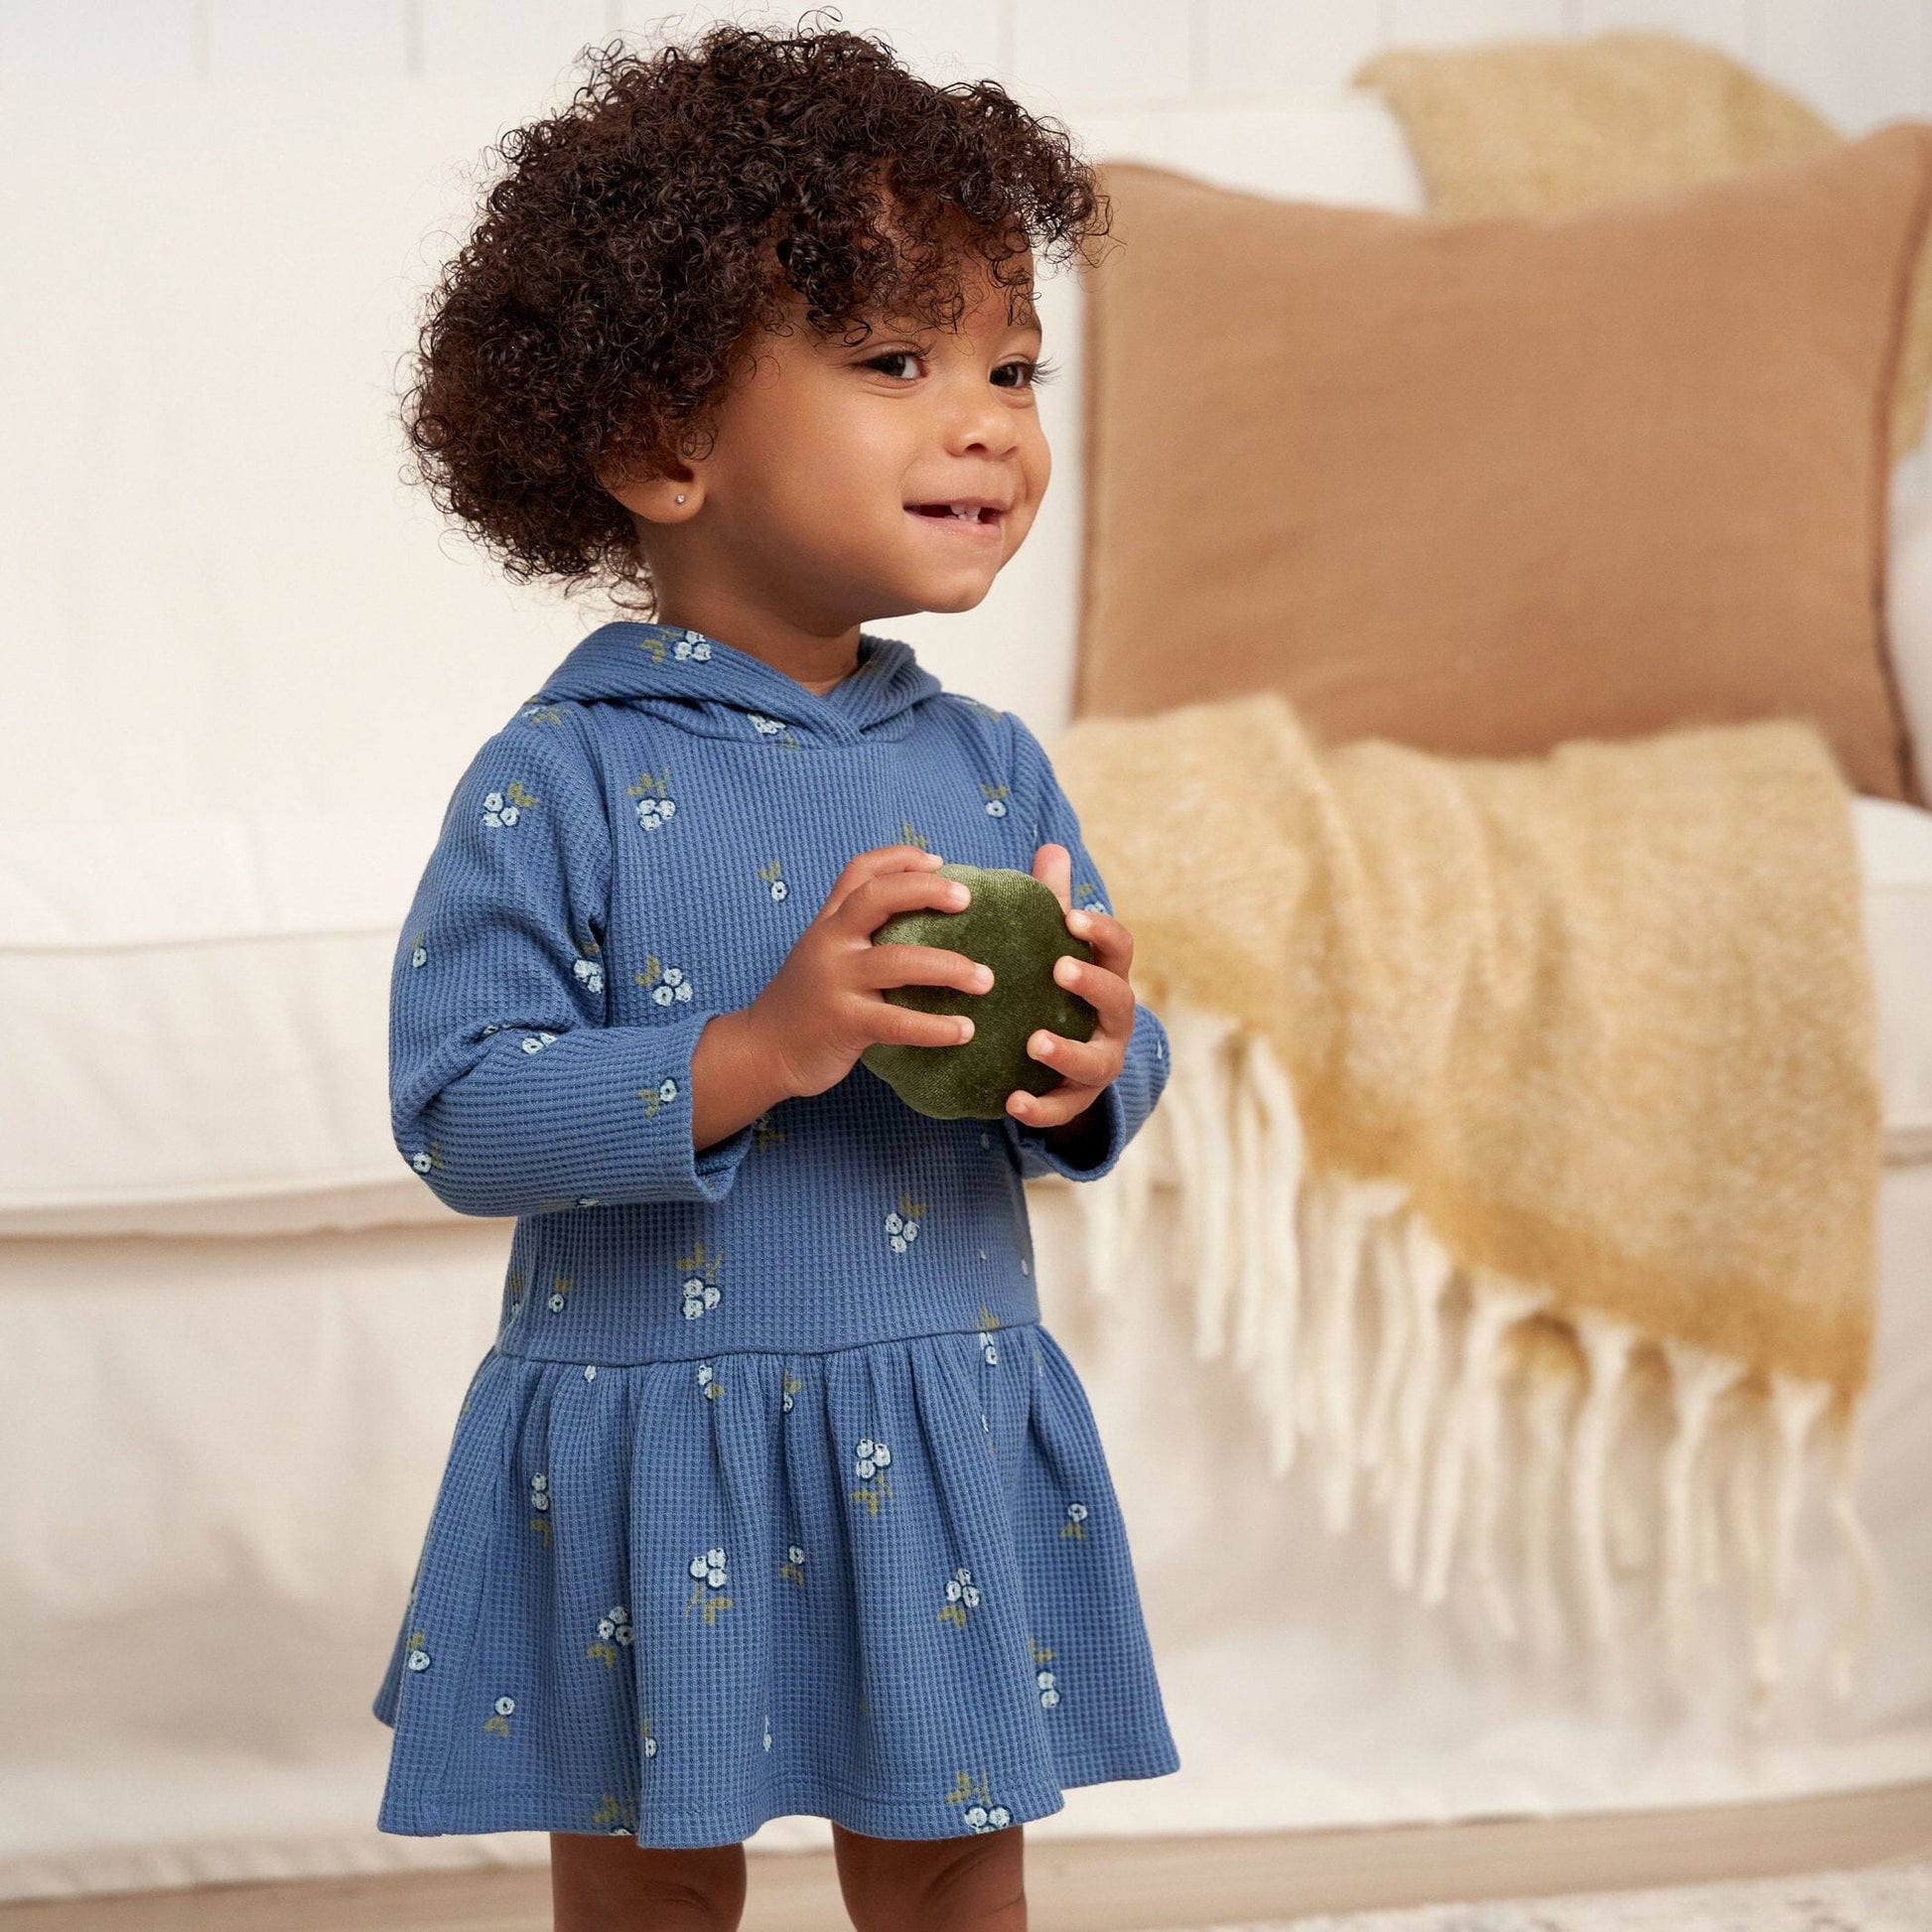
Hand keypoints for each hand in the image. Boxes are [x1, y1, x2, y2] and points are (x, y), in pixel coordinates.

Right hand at [742, 844, 992, 1099]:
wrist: (760, 1051)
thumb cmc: (806, 1003)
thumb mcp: (822, 954)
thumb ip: (857, 934)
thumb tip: (922, 920)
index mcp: (828, 922)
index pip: (859, 871)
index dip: (899, 857)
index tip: (939, 861)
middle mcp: (830, 942)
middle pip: (877, 898)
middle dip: (926, 891)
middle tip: (967, 901)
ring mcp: (835, 981)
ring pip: (899, 962)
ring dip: (950, 967)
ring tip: (985, 979)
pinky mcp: (844, 1022)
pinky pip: (898, 1022)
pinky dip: (936, 1027)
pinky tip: (965, 1030)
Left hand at [1006, 842, 1135, 1134]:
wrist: (1061, 1062)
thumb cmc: (1052, 990)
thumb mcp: (1051, 948)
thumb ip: (1050, 904)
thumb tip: (1051, 847)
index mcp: (1106, 976)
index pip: (1120, 948)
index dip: (1101, 931)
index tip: (1071, 917)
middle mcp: (1113, 1020)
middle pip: (1119, 1000)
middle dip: (1092, 985)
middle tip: (1058, 970)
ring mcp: (1100, 1062)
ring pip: (1096, 1060)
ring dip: (1068, 1051)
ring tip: (1035, 1042)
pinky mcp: (1077, 1100)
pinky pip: (1065, 1109)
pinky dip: (1042, 1108)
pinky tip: (1012, 1102)